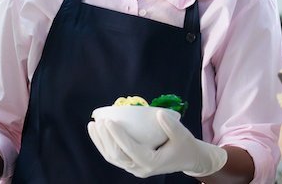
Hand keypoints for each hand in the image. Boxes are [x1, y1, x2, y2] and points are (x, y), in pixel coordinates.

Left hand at [87, 110, 227, 177]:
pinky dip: (104, 145)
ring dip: (100, 142)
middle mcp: (140, 168)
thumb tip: (157, 113)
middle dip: (105, 138)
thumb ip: (171, 126)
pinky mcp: (131, 165)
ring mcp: (134, 168)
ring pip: (112, 158)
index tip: (109, 121)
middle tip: (98, 121)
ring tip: (92, 126)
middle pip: (116, 155)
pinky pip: (114, 157)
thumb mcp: (182, 135)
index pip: (130, 149)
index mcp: (152, 162)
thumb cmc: (185, 145)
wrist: (188, 159)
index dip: (117, 135)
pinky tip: (98, 133)